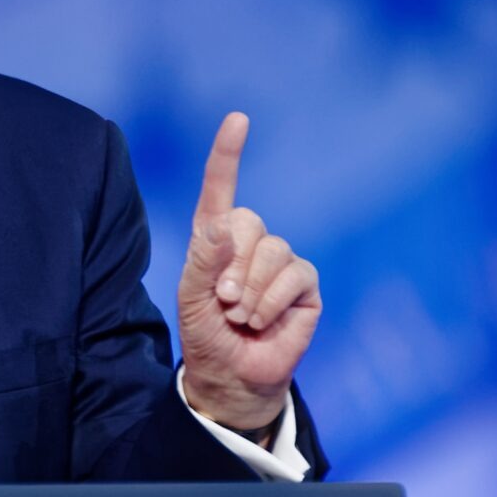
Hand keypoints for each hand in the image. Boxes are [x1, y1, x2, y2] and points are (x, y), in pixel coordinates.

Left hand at [175, 112, 321, 432]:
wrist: (233, 376)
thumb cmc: (206, 335)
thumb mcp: (191, 298)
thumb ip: (202, 259)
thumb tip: (224, 224)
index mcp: (217, 239)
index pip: (222, 190)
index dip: (228, 155)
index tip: (237, 120)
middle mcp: (251, 243)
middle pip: (248, 222)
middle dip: (230, 264)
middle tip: (222, 299)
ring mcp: (281, 262)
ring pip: (272, 250)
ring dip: (249, 288)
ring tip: (239, 315)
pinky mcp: (305, 285)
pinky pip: (294, 275)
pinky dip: (271, 301)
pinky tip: (260, 321)